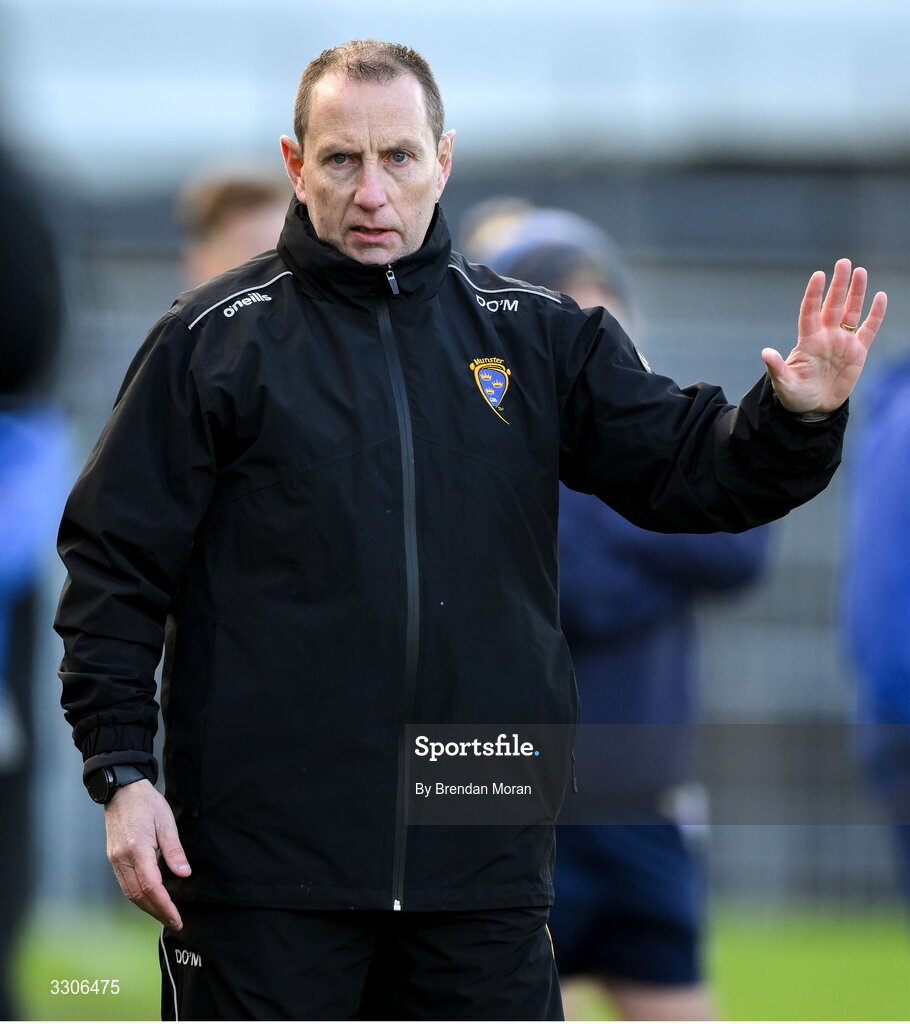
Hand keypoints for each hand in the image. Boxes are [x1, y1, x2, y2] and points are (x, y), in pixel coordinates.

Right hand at [104, 779, 190, 929]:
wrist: (122, 792)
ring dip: (147, 907)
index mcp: (137, 849)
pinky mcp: (113, 858)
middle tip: (175, 922)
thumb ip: (174, 850)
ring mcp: (115, 860)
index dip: (164, 905)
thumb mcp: (167, 822)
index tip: (177, 918)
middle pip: (138, 895)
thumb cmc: (147, 803)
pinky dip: (138, 896)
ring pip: (129, 893)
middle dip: (157, 912)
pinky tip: (150, 898)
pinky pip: (125, 884)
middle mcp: (122, 859)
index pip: (151, 886)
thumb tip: (184, 874)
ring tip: (165, 914)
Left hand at [762, 258, 886, 414]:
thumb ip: (776, 368)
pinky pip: (868, 329)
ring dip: (856, 292)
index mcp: (807, 341)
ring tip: (860, 271)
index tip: (818, 275)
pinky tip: (880, 297)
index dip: (814, 294)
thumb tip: (765, 352)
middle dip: (838, 285)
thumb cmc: (795, 395)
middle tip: (843, 263)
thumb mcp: (784, 384)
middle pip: (833, 305)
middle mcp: (825, 336)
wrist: (813, 408)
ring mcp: (842, 342)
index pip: (810, 312)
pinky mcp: (857, 352)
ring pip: (851, 312)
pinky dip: (875, 314)